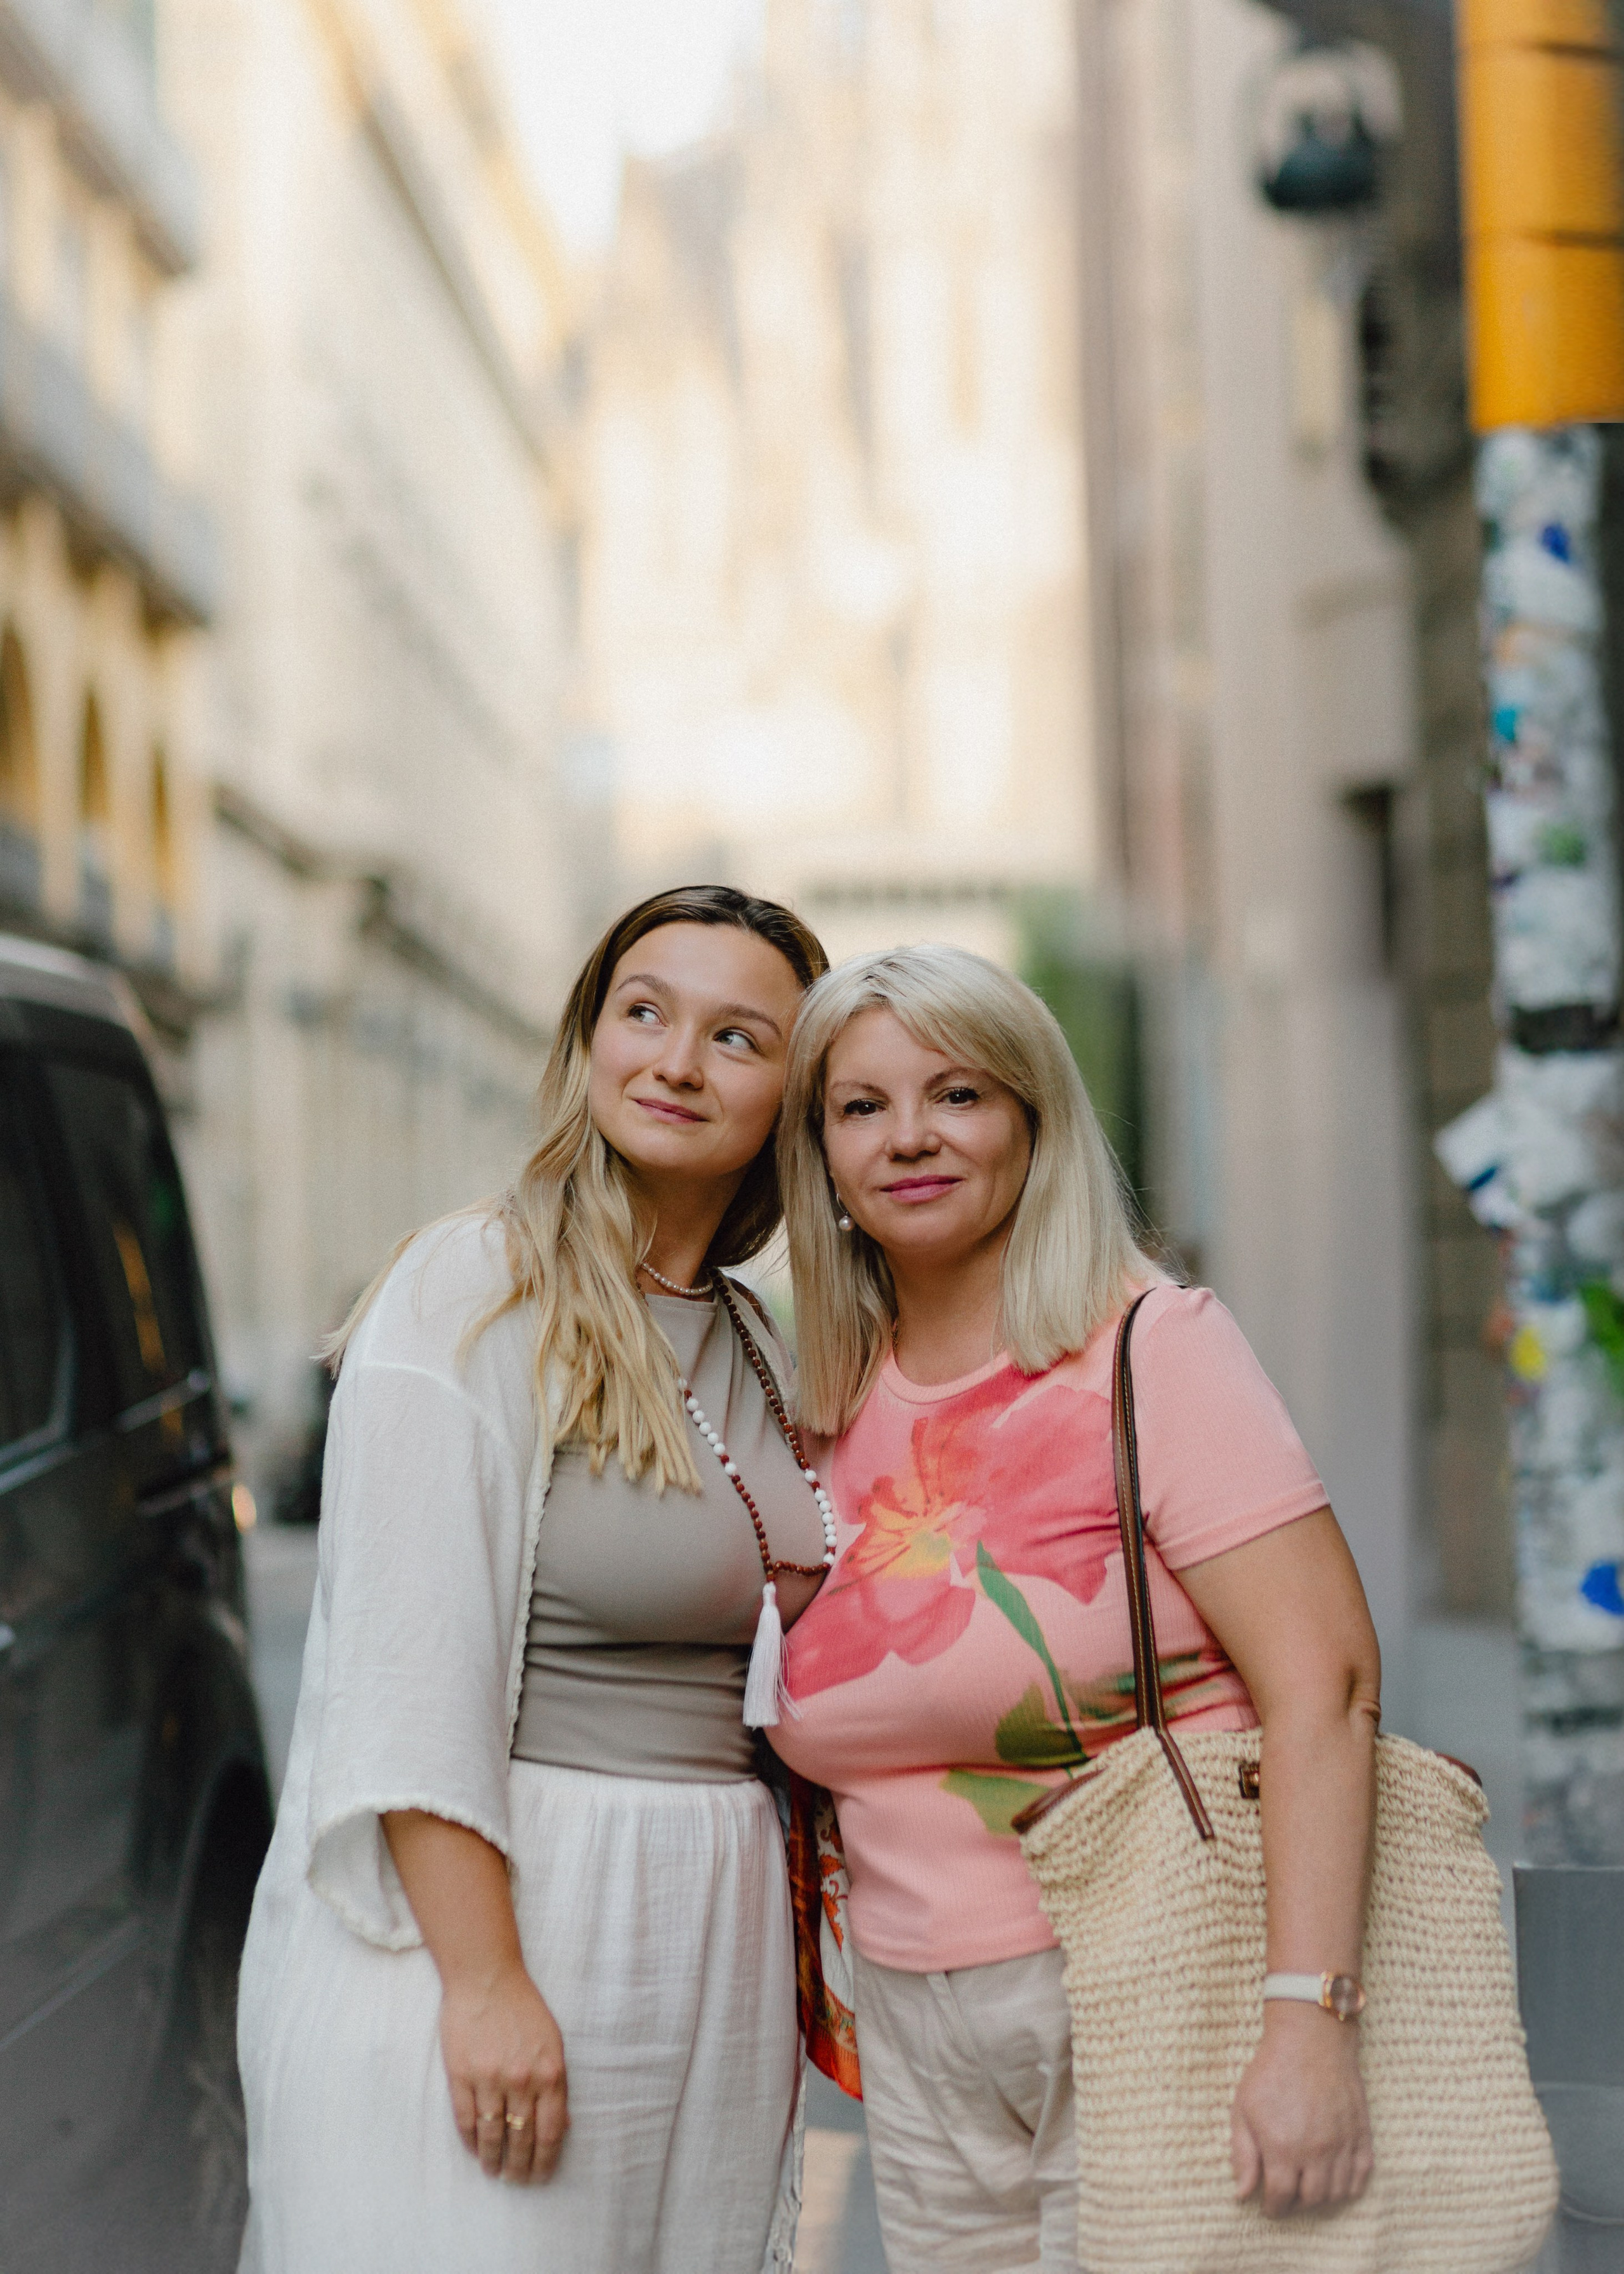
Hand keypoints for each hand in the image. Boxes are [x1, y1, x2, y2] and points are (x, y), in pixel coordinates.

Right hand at [439, 1959, 568, 2184]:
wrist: (486, 1977)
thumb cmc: (523, 2007)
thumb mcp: (553, 2042)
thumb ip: (556, 2084)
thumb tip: (562, 2124)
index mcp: (550, 2073)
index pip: (551, 2132)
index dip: (546, 2160)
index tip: (541, 2175)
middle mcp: (522, 2081)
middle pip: (522, 2139)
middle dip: (520, 2167)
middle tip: (517, 2180)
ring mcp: (490, 2079)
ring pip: (492, 2135)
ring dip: (493, 2159)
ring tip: (493, 2171)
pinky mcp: (461, 2075)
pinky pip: (466, 2119)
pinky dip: (470, 2140)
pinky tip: (474, 2149)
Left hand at [1231, 2004, 1372, 2217]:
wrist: (1311, 2038)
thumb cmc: (1271, 2070)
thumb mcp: (1243, 2108)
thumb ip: (1243, 2154)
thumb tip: (1243, 2194)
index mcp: (1282, 2147)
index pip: (1280, 2198)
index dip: (1272, 2208)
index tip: (1268, 2206)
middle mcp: (1315, 2152)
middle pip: (1311, 2201)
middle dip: (1295, 2206)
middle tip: (1287, 2198)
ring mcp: (1342, 2145)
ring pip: (1337, 2194)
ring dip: (1321, 2199)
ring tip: (1308, 2189)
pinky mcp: (1361, 2135)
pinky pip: (1361, 2177)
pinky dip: (1349, 2187)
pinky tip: (1334, 2180)